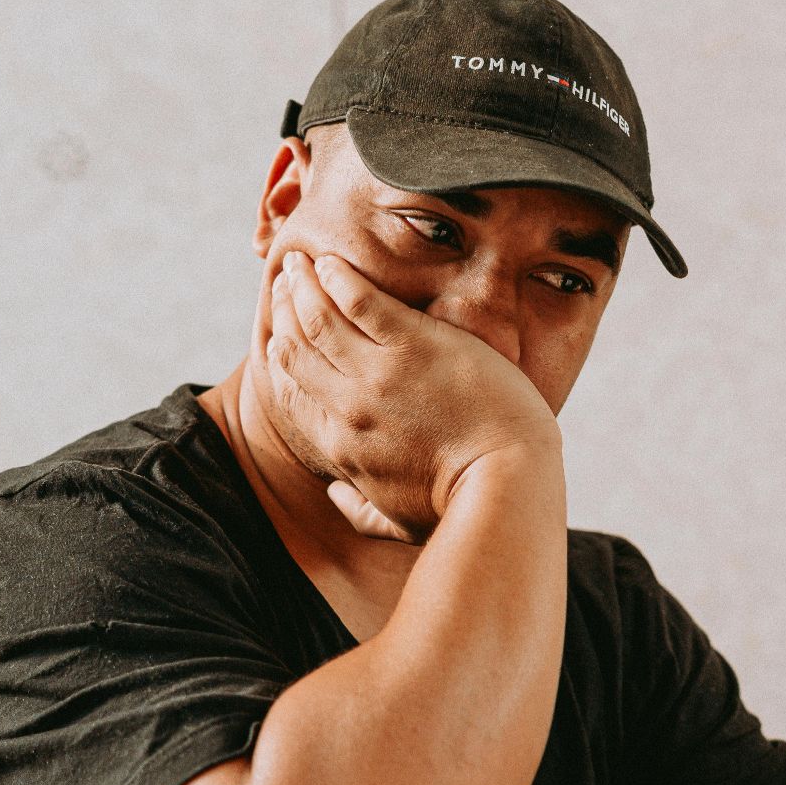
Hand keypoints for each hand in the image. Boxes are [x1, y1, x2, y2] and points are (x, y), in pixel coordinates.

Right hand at [259, 250, 561, 542]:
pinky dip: (339, 277)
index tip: (278, 331)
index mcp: (341, 448)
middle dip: (286, 309)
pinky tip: (333, 262)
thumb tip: (337, 494)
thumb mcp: (399, 523)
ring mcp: (379, 375)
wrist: (506, 483)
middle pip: (299, 346)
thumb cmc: (461, 508)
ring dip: (303, 284)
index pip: (293, 390)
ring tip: (300, 261)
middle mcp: (348, 408)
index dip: (280, 353)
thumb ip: (360, 510)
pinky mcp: (414, 346)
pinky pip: (361, 301)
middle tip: (287, 281)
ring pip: (320, 317)